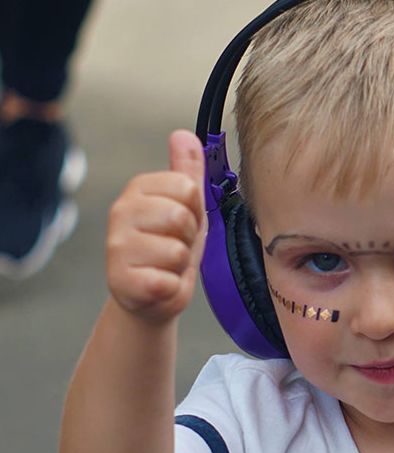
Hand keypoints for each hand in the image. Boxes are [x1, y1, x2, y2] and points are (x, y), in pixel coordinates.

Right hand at [106, 130, 206, 323]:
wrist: (152, 295)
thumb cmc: (169, 247)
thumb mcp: (186, 206)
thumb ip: (186, 172)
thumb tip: (184, 134)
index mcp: (139, 189)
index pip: (188, 188)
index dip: (196, 210)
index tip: (185, 223)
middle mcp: (120, 212)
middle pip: (181, 217)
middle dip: (189, 237)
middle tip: (176, 246)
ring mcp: (117, 247)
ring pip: (177, 251)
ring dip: (180, 264)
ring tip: (167, 265)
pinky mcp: (120, 281)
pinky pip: (166, 281)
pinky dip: (171, 288)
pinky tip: (158, 285)